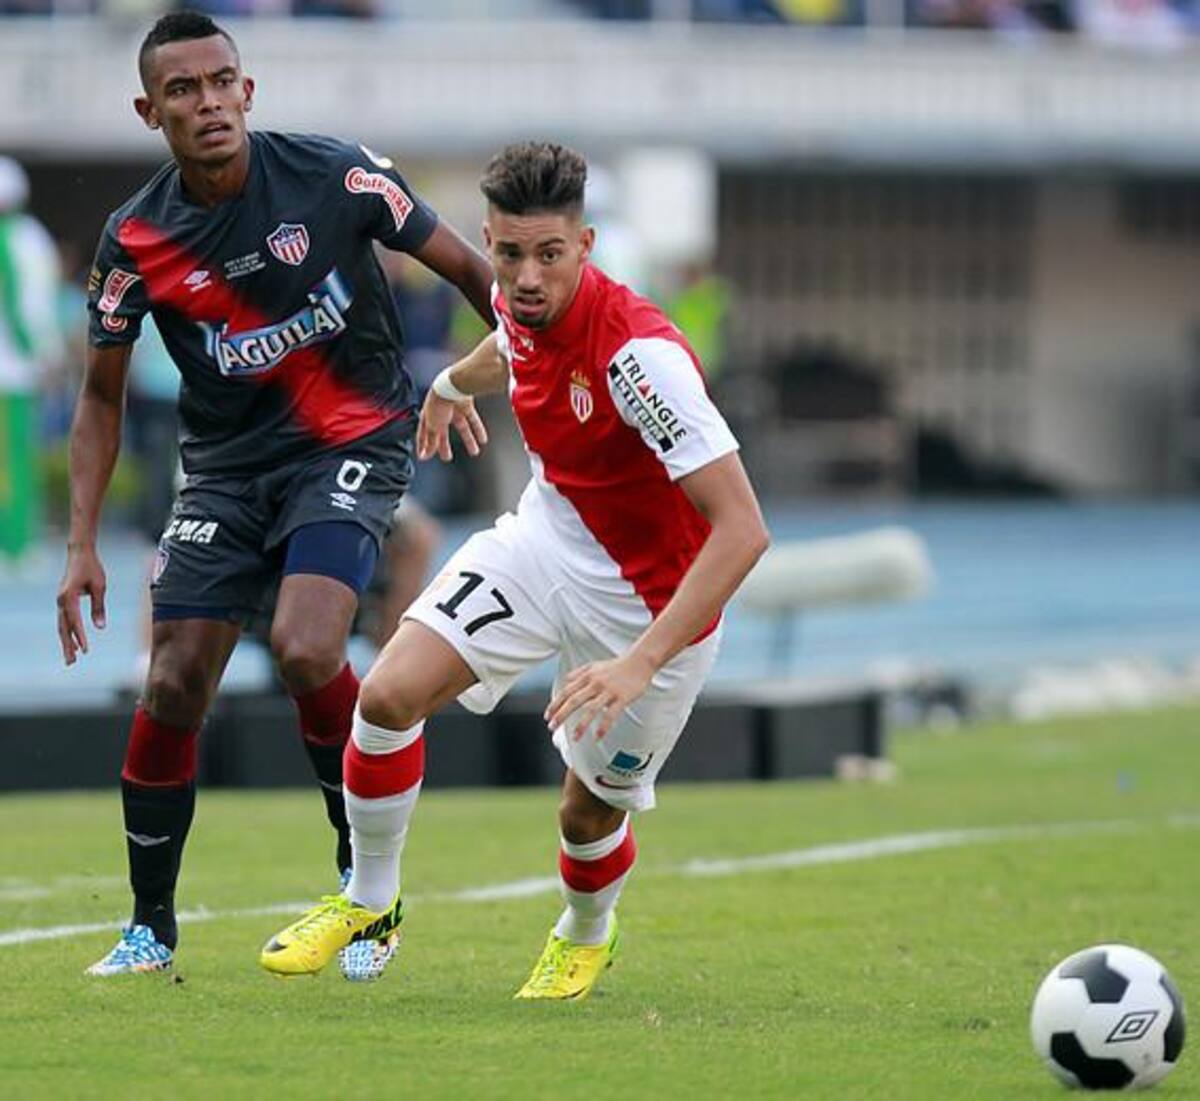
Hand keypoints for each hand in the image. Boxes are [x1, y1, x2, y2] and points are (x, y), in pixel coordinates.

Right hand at [57, 543, 106, 664]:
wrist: (80, 553)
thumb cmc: (92, 568)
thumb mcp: (100, 586)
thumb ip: (99, 607)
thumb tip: (100, 627)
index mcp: (69, 597)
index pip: (74, 621)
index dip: (80, 636)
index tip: (86, 650)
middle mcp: (61, 601)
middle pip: (64, 628)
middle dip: (68, 646)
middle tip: (72, 662)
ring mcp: (61, 602)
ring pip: (62, 626)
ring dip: (67, 642)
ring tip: (71, 658)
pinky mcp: (64, 601)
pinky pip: (65, 621)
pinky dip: (68, 633)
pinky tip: (74, 643)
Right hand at [417, 390, 487, 461]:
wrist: (452, 386)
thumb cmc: (438, 401)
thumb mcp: (432, 426)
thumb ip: (431, 441)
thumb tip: (427, 454)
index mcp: (428, 416)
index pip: (423, 434)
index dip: (423, 445)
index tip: (424, 455)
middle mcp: (440, 412)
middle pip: (443, 433)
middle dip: (444, 446)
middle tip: (447, 457)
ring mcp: (454, 408)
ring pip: (462, 428)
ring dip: (468, 440)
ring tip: (474, 451)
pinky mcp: (466, 405)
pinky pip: (473, 420)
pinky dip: (478, 430)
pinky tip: (482, 439)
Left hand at [545, 652, 656, 742]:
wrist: (639, 662)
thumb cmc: (617, 666)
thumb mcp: (594, 665)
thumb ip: (578, 673)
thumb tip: (565, 680)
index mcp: (587, 676)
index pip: (566, 691)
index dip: (555, 704)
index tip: (548, 716)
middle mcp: (595, 683)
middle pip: (574, 701)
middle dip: (561, 715)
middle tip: (552, 727)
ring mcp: (609, 691)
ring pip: (591, 710)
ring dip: (581, 725)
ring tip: (575, 738)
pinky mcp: (622, 698)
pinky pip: (611, 715)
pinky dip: (603, 727)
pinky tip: (597, 737)